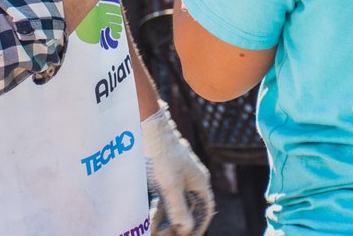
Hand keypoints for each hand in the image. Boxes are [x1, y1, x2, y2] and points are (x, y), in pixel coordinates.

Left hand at [142, 103, 214, 235]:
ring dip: (166, 219)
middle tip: (164, 235)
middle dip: (178, 225)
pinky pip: (165, 197)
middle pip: (190, 209)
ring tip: (153, 230)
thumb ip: (179, 208)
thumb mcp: (170, 185)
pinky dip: (159, 209)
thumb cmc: (161, 154)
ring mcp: (178, 177)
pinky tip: (148, 217)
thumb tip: (187, 228)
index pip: (206, 209)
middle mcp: (191, 180)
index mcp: (199, 181)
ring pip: (175, 204)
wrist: (147, 127)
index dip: (198, 225)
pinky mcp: (164, 174)